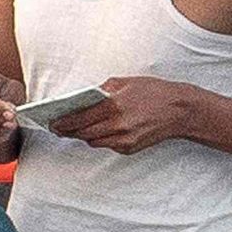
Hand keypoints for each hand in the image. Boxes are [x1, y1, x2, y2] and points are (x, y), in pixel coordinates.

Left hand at [45, 76, 211, 156]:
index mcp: (114, 106)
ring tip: (73, 130)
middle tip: (57, 128)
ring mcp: (125, 139)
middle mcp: (118, 125)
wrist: (179, 110)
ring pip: (94, 142)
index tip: (52, 122)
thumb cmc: (153, 92)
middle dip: (68, 131)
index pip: (80, 118)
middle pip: (83, 133)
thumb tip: (83, 97)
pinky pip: (108, 145)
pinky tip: (97, 131)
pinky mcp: (130, 148)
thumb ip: (102, 91)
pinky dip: (100, 139)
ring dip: (83, 136)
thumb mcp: (125, 82)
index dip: (63, 122)